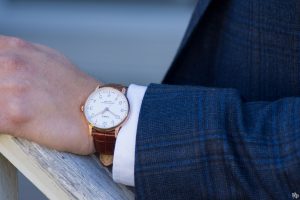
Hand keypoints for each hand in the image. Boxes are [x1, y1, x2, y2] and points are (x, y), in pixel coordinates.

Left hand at [0, 35, 100, 154]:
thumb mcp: (48, 59)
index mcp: (16, 49)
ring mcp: (11, 88)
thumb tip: (3, 62)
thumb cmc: (78, 89)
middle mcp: (10, 64)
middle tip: (8, 101)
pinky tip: (11, 125)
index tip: (0, 86)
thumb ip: (20, 56)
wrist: (100, 111)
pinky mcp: (13, 116)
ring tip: (14, 112)